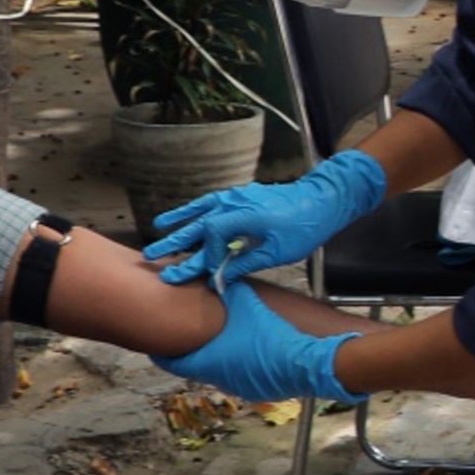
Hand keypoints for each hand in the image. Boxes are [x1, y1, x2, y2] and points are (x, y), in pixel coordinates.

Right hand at [145, 150, 391, 288]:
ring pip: (201, 210)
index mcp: (244, 217)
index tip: (204, 273)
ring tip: (157, 230)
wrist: (322, 199)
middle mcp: (235, 203)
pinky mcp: (240, 195)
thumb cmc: (303, 227)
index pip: (212, 237)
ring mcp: (237, 196)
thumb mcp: (276, 253)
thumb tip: (220, 279)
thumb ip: (245, 264)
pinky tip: (182, 216)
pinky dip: (194, 208)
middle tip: (153, 255)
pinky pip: (210, 202)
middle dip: (175, 241)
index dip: (205, 257)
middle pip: (198, 223)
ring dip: (179, 221)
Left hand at [160, 280, 360, 405]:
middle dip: (190, 351)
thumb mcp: (246, 305)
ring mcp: (240, 388)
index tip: (155, 343)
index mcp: (208, 362)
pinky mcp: (259, 390)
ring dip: (216, 358)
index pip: (171, 363)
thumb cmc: (271, 336)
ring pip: (219, 372)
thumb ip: (228, 289)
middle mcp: (219, 379)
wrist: (308, 363)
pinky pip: (240, 376)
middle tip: (188, 334)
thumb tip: (216, 274)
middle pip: (195, 367)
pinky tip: (248, 351)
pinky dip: (237, 364)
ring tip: (219, 341)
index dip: (161, 352)